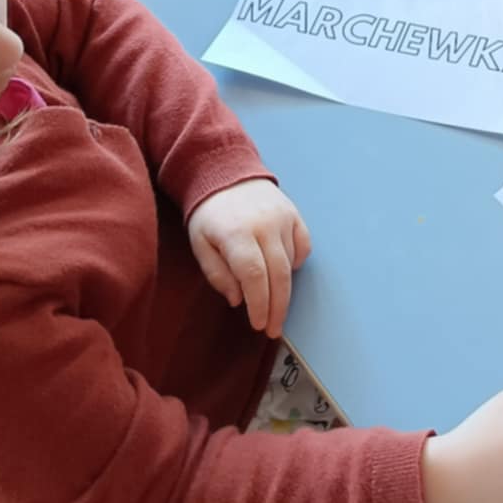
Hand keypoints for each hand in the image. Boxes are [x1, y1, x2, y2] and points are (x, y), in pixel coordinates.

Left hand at [188, 179, 310, 338]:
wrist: (226, 173)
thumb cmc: (209, 215)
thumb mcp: (200, 244)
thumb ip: (217, 274)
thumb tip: (238, 299)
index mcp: (236, 233)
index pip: (253, 276)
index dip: (259, 304)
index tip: (259, 325)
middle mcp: (265, 225)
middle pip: (278, 275)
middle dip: (278, 308)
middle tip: (274, 330)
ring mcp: (283, 218)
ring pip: (290, 263)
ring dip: (283, 288)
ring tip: (273, 303)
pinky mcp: (295, 215)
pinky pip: (303, 246)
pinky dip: (296, 263)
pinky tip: (283, 271)